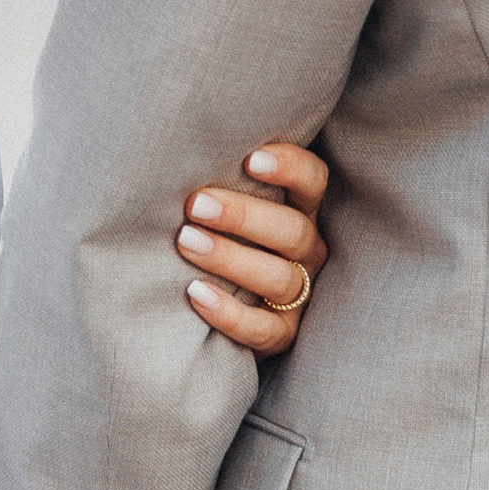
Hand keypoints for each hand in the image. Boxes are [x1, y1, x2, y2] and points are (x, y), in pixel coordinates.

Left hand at [175, 140, 330, 355]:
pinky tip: (195, 293)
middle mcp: (307, 252)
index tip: (250, 159)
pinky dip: (229, 313)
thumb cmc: (219, 237)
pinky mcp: (283, 335)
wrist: (219, 312)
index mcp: (301, 211)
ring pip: (280, 278)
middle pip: (292, 231)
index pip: (312, 181)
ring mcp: (300, 297)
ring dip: (232, 258)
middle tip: (196, 204)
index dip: (290, 168)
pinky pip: (263, 328)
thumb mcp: (228, 210)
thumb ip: (221, 184)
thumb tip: (176, 155)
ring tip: (187, 242)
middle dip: (244, 216)